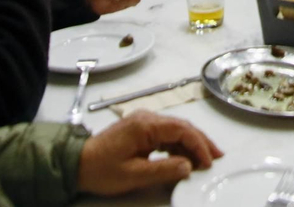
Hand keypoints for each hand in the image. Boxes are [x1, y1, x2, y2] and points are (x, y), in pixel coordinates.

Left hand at [76, 111, 222, 195]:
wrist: (76, 164)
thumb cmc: (101, 170)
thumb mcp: (133, 175)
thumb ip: (164, 170)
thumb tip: (188, 166)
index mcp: (145, 125)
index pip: (182, 130)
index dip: (199, 145)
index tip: (209, 162)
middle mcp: (146, 118)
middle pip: (182, 126)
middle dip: (201, 141)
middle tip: (217, 156)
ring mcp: (143, 122)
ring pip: (175, 130)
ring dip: (191, 144)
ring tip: (205, 159)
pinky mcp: (140, 130)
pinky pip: (166, 134)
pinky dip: (178, 145)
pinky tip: (185, 157)